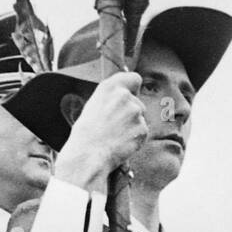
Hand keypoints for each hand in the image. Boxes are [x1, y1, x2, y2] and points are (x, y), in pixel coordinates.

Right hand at [55, 73, 147, 191]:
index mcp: (110, 86)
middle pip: (138, 103)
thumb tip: (127, 97)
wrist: (89, 152)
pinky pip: (143, 132)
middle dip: (132, 114)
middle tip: (116, 126)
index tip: (132, 94)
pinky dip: (136, 139)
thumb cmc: (88, 132)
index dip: (134, 88)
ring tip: (116, 135)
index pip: (134, 78)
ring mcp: (135, 112)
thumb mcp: (95, 104)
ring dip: (133, 126)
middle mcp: (124, 96)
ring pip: (141, 118)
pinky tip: (122, 143)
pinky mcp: (142, 128)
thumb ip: (113, 98)